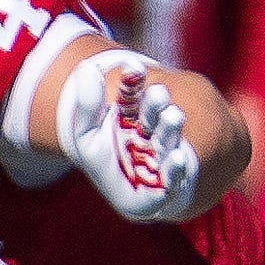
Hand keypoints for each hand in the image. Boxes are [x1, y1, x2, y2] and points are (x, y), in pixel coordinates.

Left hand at [65, 63, 198, 221]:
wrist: (128, 196)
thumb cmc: (106, 166)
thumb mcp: (86, 138)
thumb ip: (86, 107)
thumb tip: (87, 68)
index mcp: (134, 116)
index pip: (134, 95)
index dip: (134, 81)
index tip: (133, 67)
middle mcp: (152, 133)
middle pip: (152, 115)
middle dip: (155, 104)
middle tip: (158, 91)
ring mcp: (163, 157)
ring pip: (166, 141)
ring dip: (170, 129)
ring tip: (173, 115)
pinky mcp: (171, 185)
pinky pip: (174, 177)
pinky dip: (176, 169)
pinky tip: (178, 157)